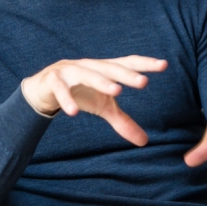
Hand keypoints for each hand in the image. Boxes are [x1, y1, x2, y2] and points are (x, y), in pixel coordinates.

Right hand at [21, 55, 166, 144]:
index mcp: (105, 69)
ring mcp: (70, 71)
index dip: (145, 64)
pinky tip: (75, 112)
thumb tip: (145, 142)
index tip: (164, 65)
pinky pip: (61, 89)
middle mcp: (90, 66)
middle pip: (111, 68)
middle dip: (127, 74)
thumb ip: (123, 121)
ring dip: (102, 81)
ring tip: (117, 91)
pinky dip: (67, 100)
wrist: (43, 89)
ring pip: (88, 74)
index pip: (128, 63)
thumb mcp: (103, 107)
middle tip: (144, 82)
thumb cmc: (80, 93)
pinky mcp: (52, 80)